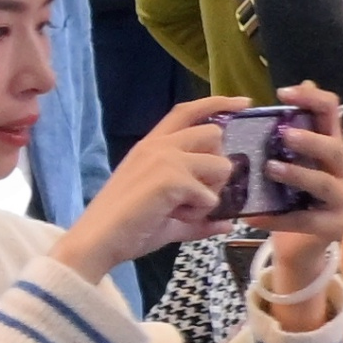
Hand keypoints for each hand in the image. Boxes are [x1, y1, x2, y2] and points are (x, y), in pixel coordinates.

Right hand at [58, 97, 244, 278]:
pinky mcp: (171, 177)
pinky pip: (210, 195)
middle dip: (218, 166)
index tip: (243, 102)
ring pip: (221, 165)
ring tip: (184, 209)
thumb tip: (227, 224)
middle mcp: (159, 145)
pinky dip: (199, 213)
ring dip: (212, 193)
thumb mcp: (169, 216)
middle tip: (198, 192)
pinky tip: (174, 217)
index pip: (187, 112)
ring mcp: (165, 158)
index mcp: (153, 146)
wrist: (99, 240)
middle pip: (214, 134)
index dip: (218, 103)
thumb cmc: (128, 226)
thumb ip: (199, 216)